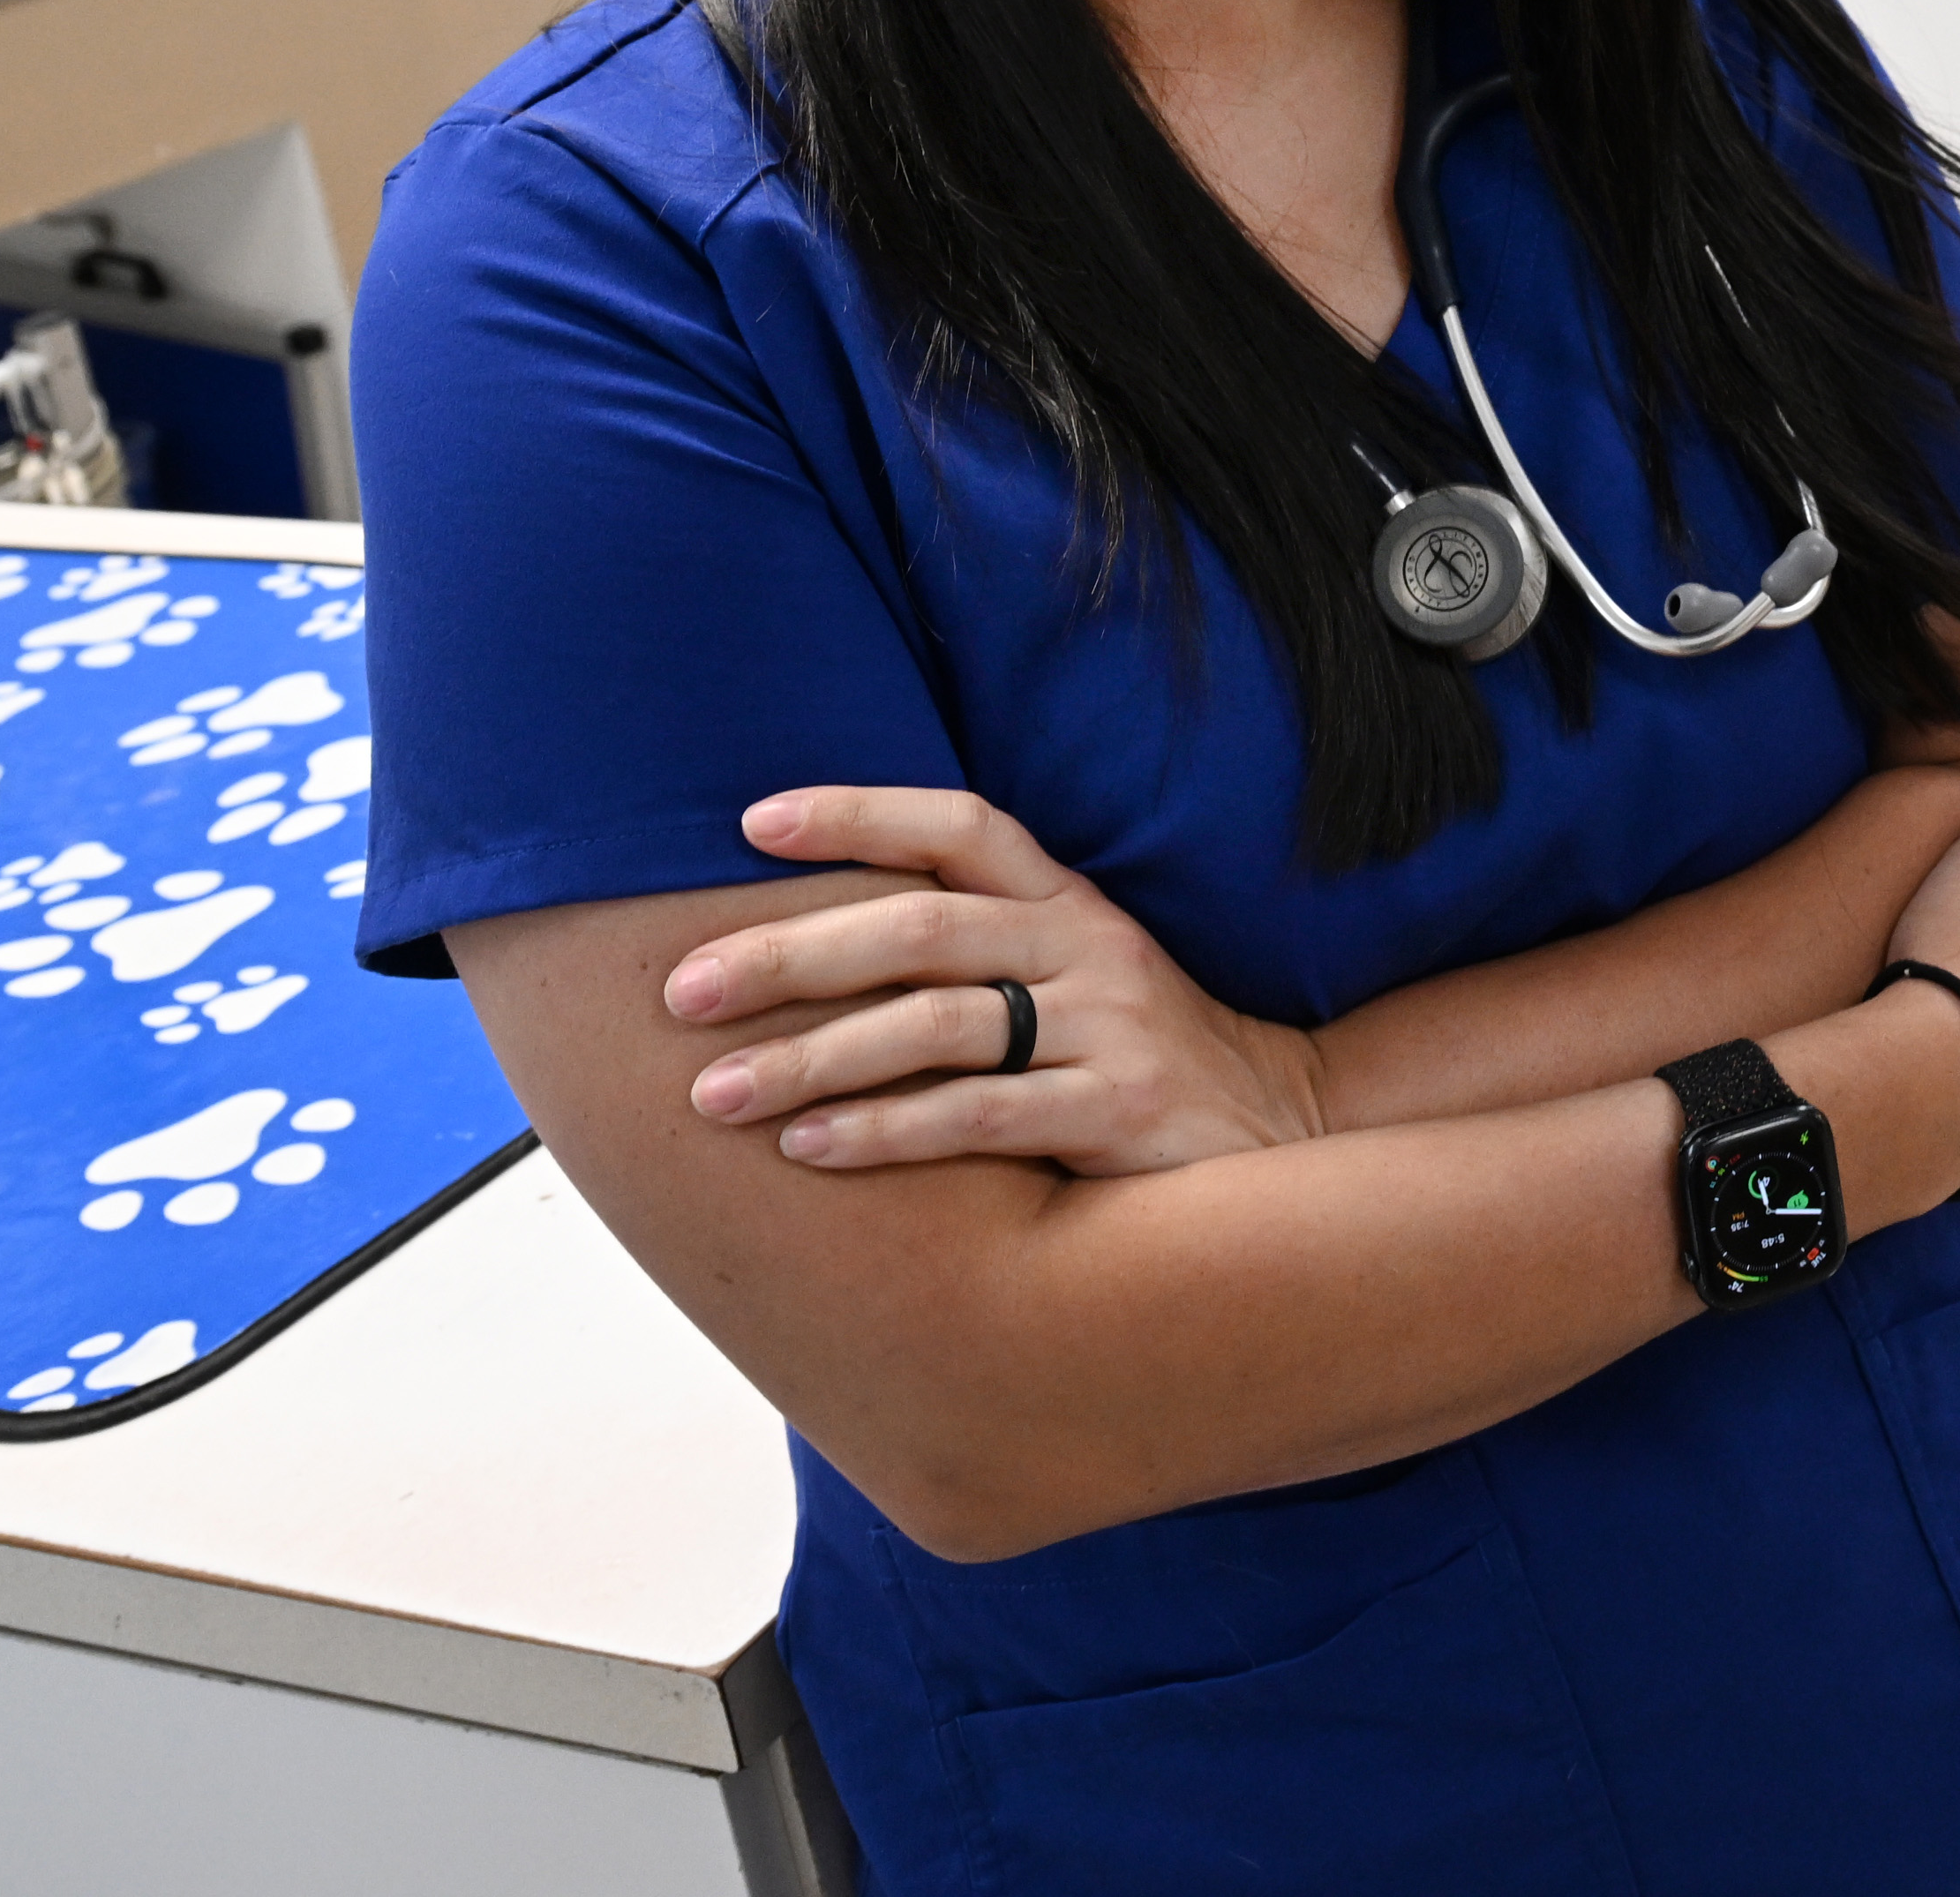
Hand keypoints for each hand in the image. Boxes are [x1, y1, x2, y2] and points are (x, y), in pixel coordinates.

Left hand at [667, 788, 1325, 1177]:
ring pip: (938, 1025)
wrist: (1278, 1133)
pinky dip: (886, 1131)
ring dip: (813, 1058)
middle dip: (789, 956)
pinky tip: (809, 1148)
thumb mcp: (1070, 974)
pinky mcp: (1121, 1111)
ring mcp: (1110, 1025)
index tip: (750, 825)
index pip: (960, 825)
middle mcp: (1087, 946)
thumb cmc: (1128, 1055)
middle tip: (682, 990)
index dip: (859, 812)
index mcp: (1067, 900)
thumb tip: (801, 944)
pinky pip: (983, 1114)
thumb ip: (971, 949)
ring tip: (715, 1093)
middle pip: (921, 928)